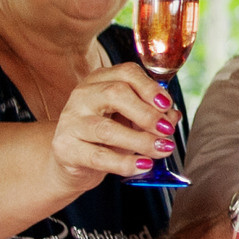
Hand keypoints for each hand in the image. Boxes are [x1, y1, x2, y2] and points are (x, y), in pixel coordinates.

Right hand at [53, 61, 179, 182]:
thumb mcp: (129, 120)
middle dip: (147, 114)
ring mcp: (71, 122)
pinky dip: (125, 163)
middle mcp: (83, 96)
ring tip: (162, 149)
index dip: (150, 88)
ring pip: (107, 129)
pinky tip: (143, 165)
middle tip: (167, 131)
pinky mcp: (66, 149)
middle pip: (115, 94)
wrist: (72, 161)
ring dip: (141, 141)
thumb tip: (173, 117)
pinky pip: (98, 156)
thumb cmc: (104, 136)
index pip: (126, 73)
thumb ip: (151, 115)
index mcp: (100, 81)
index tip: (168, 105)